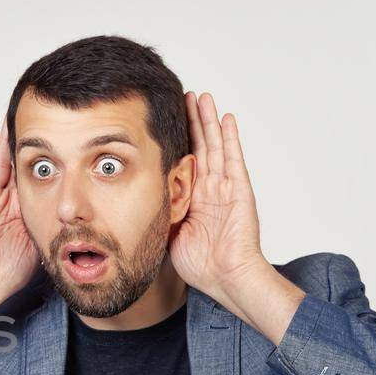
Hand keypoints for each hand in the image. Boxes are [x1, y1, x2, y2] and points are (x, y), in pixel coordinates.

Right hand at [0, 116, 38, 356]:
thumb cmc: (9, 273)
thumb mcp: (42, 244)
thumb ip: (56, 227)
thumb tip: (85, 217)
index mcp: (23, 212)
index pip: (36, 179)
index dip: (46, 159)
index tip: (59, 137)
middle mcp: (6, 203)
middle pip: (17, 165)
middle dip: (26, 143)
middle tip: (36, 117)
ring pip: (0, 164)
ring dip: (7, 142)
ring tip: (15, 116)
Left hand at [170, 92, 267, 299]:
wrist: (226, 278)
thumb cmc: (201, 264)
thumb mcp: (169, 233)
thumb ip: (160, 213)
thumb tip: (136, 203)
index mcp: (193, 198)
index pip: (183, 161)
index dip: (176, 141)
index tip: (164, 120)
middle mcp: (210, 188)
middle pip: (199, 146)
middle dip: (191, 121)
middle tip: (183, 96)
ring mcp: (225, 187)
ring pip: (215, 145)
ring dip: (208, 121)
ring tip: (202, 97)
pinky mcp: (239, 189)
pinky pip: (234, 158)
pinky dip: (230, 137)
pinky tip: (226, 118)